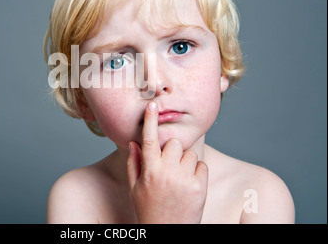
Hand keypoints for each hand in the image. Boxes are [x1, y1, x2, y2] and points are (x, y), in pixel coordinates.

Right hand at [126, 101, 207, 223]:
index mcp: (149, 171)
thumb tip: (133, 142)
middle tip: (168, 164)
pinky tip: (188, 184)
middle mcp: (167, 172)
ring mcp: (185, 179)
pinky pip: (201, 165)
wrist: (168, 233)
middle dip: (171, 149)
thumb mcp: (135, 188)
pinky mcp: (200, 186)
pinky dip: (196, 171)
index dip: (150, 120)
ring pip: (189, 153)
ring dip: (184, 161)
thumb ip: (133, 163)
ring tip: (178, 178)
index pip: (148, 139)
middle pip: (173, 142)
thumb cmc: (148, 210)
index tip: (152, 105)